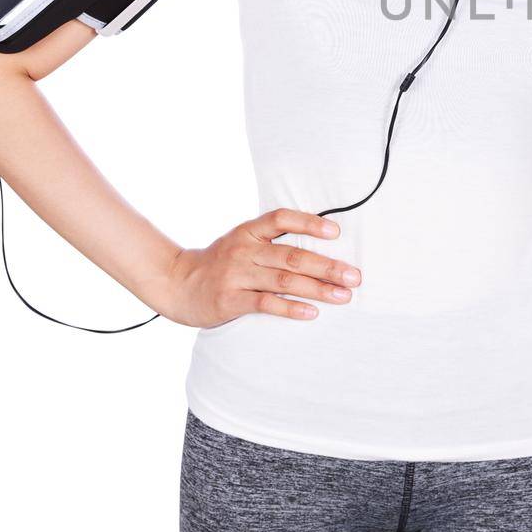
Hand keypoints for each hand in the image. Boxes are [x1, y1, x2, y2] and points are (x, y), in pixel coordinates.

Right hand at [159, 208, 361, 328]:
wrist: (177, 284)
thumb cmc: (221, 263)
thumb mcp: (242, 242)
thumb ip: (271, 241)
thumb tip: (319, 245)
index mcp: (249, 231)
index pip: (281, 218)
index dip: (309, 223)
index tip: (336, 231)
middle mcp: (244, 249)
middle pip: (292, 255)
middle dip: (327, 266)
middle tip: (354, 276)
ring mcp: (237, 274)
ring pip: (284, 280)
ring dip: (318, 288)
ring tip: (343, 296)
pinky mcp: (231, 300)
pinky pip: (266, 303)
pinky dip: (291, 308)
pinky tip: (313, 312)